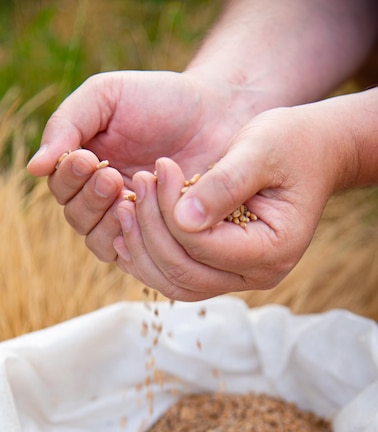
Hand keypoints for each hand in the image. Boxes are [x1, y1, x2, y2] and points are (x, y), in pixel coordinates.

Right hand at [27, 69, 249, 261]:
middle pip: (76, 217)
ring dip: (107, 221)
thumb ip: (68, 124)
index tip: (88, 158)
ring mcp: (129, 220)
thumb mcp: (108, 96)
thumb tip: (34, 168)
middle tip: (113, 177)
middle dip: (89, 199)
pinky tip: (146, 219)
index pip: (59, 186)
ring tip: (129, 194)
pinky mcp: (156, 238)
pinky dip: (132, 241)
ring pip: (98, 240)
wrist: (218, 114)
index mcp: (85, 166)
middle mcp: (103, 198)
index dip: (68, 178)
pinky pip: (131, 256)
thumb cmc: (162, 100)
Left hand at [112, 102, 344, 300]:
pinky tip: (128, 231)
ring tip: (123, 208)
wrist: (311, 152)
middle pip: (185, 273)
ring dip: (143, 249)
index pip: (204, 246)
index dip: (171, 211)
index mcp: (273, 249)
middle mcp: (257, 274)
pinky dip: (149, 258)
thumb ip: (224, 184)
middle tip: (137, 185)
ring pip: (175, 283)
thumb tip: (182, 218)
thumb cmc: (290, 145)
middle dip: (150, 230)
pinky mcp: (221, 269)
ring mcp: (238, 277)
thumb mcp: (260, 151)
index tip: (159, 169)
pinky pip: (177, 277)